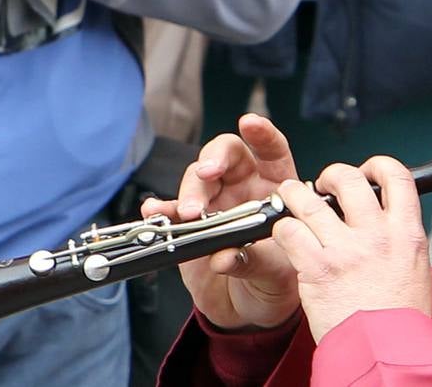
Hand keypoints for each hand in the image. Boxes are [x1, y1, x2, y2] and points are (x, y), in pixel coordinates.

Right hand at [140, 114, 301, 330]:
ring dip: (192, 191)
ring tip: (191, 212)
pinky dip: (162, 209)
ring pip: (197, 178)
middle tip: (209, 174)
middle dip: (215, 158)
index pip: (271, 150)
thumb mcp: (277, 273)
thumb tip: (227, 255)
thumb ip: (255, 260)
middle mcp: (243, 186)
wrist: (250, 309)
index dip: (262, 133)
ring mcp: (214, 201)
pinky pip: (172, 210)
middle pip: (226, 154)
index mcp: (274, 186)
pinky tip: (154, 210)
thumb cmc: (274, 281)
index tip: (249, 122)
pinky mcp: (189, 223)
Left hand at [273, 157, 431, 344]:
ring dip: (294, 193)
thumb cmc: (399, 320)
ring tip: (291, 197)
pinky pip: (289, 230)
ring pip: (308, 198)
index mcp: (406, 233)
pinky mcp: (316, 266)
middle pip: (348, 177)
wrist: (387, 357)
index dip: (377, 164)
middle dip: (330, 174)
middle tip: (322, 185)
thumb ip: (397, 237)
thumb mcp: (414, 268)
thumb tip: (382, 215)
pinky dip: (282, 228)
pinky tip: (285, 234)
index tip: (366, 171)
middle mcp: (376, 234)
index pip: (396, 175)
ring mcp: (345, 249)